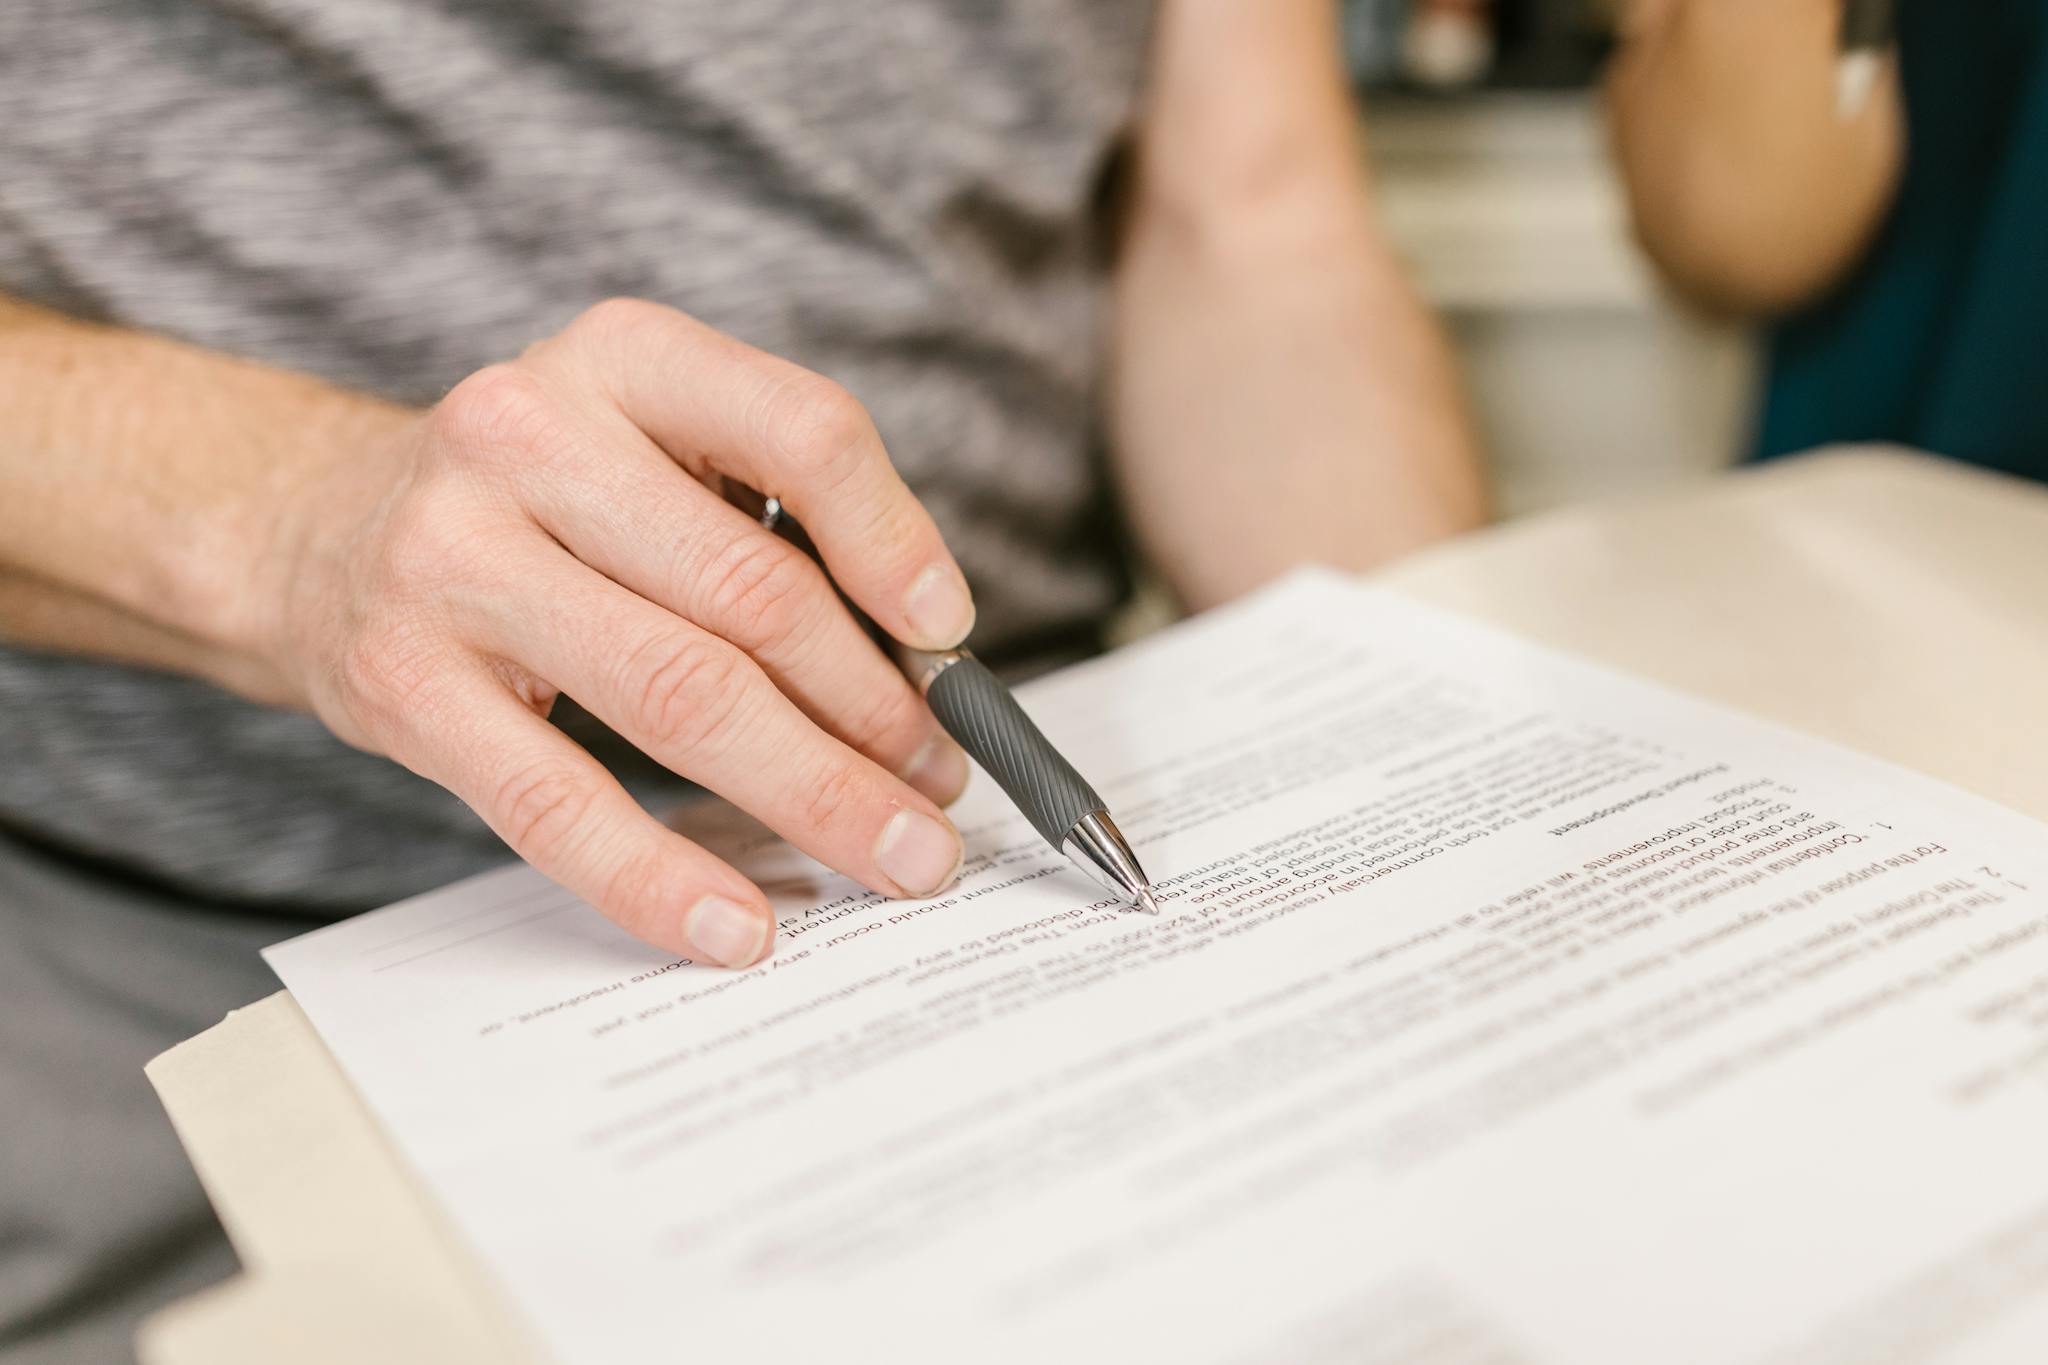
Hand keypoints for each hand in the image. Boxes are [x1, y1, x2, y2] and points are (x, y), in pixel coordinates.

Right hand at [257, 299, 976, 966]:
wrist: (319, 531)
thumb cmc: (538, 503)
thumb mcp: (651, 448)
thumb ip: (774, 522)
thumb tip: (924, 669)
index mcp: (624, 357)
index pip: (802, 432)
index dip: (896, 543)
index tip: (950, 637)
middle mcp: (527, 434)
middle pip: (753, 594)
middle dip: (874, 710)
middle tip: (939, 786)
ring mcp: (453, 559)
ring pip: (678, 696)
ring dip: (812, 792)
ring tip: (894, 852)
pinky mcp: (404, 684)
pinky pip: (557, 803)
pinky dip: (661, 878)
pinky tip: (740, 926)